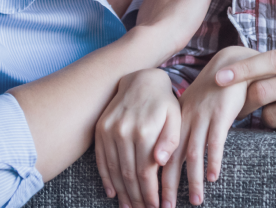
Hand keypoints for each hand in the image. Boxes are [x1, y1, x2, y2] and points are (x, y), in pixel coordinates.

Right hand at [95, 69, 180, 207]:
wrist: (141, 80)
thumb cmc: (164, 103)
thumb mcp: (175, 117)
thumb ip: (170, 140)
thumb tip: (160, 161)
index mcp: (145, 131)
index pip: (146, 172)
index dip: (150, 193)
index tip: (157, 206)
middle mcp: (124, 132)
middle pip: (129, 175)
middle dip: (137, 197)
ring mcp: (109, 131)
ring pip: (114, 170)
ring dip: (122, 192)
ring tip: (129, 207)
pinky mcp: (100, 130)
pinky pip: (101, 160)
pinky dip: (106, 179)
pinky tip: (112, 193)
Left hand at [161, 46, 255, 207]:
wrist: (230, 65)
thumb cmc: (212, 91)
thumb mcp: (192, 110)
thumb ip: (181, 131)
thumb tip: (170, 159)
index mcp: (174, 121)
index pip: (159, 154)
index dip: (155, 178)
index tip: (151, 198)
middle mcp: (184, 121)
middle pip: (172, 158)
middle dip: (168, 186)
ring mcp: (202, 118)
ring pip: (194, 154)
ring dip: (194, 180)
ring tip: (195, 200)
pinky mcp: (220, 115)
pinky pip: (215, 142)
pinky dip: (214, 161)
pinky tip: (214, 177)